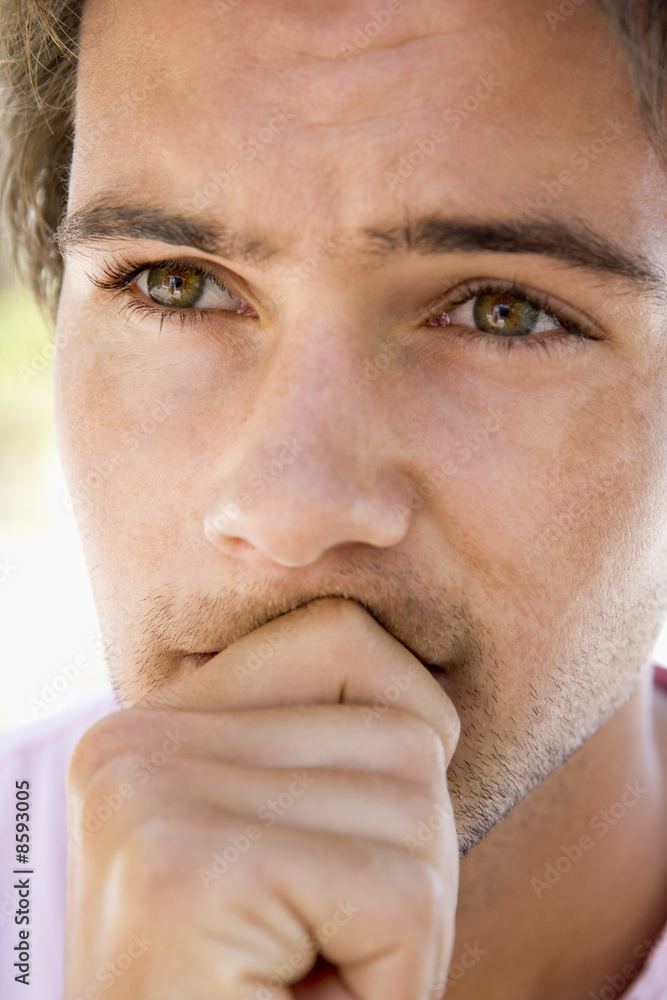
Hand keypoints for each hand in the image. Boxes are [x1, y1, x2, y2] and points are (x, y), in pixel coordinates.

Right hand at [64, 597, 460, 999]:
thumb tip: (438, 707)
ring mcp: (154, 796)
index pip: (343, 638)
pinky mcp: (193, 870)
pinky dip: (401, 974)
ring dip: (411, 921)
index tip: (363, 842)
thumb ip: (324, 757)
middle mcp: (139, 741)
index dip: (408, 730)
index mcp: (157, 724)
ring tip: (316, 972)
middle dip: (412, 859)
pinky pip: (401, 895)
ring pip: (417, 807)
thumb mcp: (281, 848)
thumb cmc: (248, 983)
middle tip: (333, 944)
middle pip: (401, 736)